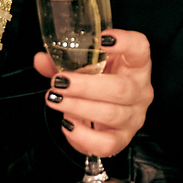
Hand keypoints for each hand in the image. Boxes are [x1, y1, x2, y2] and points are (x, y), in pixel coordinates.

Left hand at [35, 27, 153, 157]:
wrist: (107, 111)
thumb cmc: (100, 83)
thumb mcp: (85, 67)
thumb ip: (64, 62)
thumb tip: (41, 60)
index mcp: (136, 66)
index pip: (140, 48)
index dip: (125, 42)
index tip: (102, 38)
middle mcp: (140, 91)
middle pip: (121, 89)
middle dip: (86, 86)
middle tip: (60, 82)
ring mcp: (133, 117)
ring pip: (111, 115)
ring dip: (78, 107)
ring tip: (55, 99)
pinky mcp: (122, 139)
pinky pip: (106, 144)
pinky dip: (83, 136)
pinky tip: (67, 124)